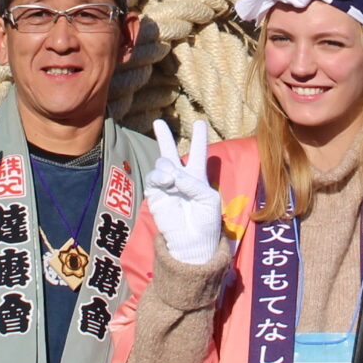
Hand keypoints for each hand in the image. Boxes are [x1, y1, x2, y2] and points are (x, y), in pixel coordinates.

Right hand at [146, 120, 227, 265]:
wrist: (192, 241)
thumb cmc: (206, 220)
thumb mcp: (209, 198)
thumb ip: (193, 183)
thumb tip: (172, 174)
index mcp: (198, 176)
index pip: (199, 153)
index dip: (199, 138)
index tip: (199, 123)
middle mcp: (181, 177)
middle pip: (171, 152)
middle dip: (163, 137)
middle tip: (158, 122)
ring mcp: (167, 184)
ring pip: (162, 162)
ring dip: (168, 166)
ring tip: (172, 178)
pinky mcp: (155, 193)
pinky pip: (154, 177)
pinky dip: (160, 176)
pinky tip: (167, 180)